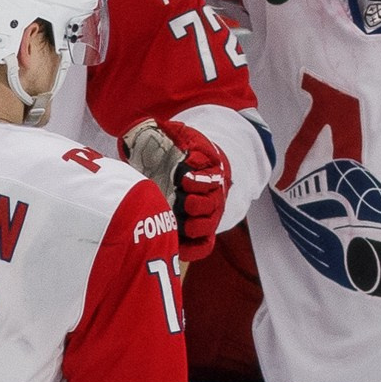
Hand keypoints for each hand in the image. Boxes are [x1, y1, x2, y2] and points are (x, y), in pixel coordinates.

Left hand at [155, 117, 230, 260]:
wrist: (175, 164)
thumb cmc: (175, 149)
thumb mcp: (175, 135)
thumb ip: (172, 132)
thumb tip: (166, 131)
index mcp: (209, 170)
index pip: (213, 177)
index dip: (201, 180)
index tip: (184, 178)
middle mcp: (211, 193)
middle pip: (214, 204)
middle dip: (199, 204)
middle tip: (184, 201)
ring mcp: (206, 213)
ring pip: (210, 225)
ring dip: (198, 226)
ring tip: (184, 225)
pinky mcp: (198, 230)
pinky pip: (203, 245)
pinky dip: (194, 249)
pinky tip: (179, 248)